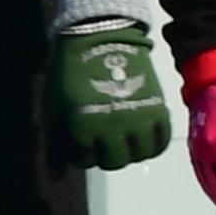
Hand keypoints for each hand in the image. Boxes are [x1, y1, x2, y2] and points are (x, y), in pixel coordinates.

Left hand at [55, 22, 172, 170]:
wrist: (99, 37)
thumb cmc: (71, 71)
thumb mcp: (55, 107)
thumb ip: (55, 145)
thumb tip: (56, 177)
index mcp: (84, 127)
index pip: (85, 160)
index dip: (80, 152)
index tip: (80, 139)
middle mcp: (114, 127)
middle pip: (114, 161)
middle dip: (105, 154)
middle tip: (101, 139)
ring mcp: (139, 119)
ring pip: (139, 154)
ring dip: (130, 150)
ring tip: (123, 137)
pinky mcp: (158, 109)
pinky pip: (160, 141)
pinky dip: (152, 144)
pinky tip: (142, 136)